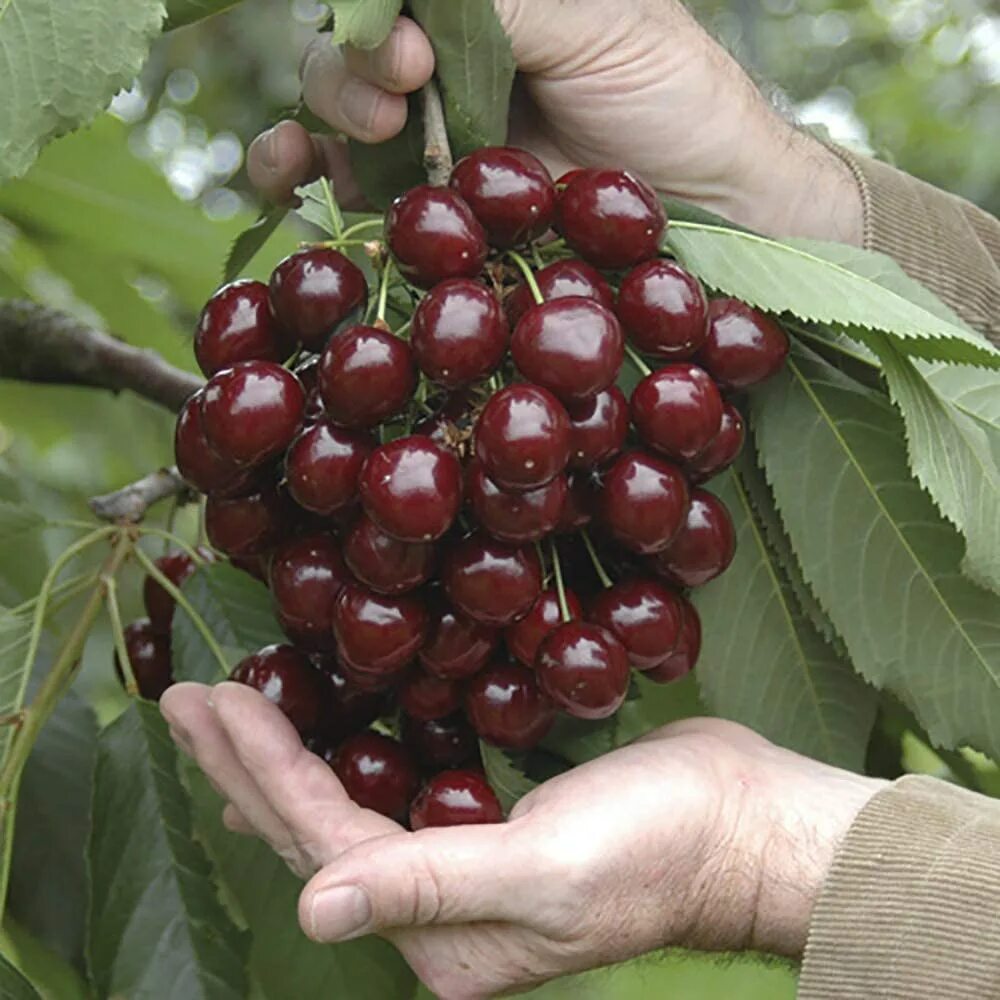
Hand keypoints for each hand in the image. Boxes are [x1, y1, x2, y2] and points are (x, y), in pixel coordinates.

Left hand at [161, 681, 881, 998]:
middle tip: (186, 697)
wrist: (737, 823)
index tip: (208, 699)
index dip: (258, 769)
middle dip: (245, 762)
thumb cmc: (655, 847)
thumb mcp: (546, 874)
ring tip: (229, 722)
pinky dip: (344, 767)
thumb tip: (310, 914)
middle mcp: (438, 914)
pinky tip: (321, 753)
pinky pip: (392, 795)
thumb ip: (430, 888)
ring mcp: (461, 869)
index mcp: (441, 936)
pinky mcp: (487, 825)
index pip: (322, 841)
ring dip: (283, 761)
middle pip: (314, 829)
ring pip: (344, 809)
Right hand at [247, 1, 862, 244]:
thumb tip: (404, 4)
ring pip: (333, 119)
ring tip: (358, 133)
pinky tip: (291, 176)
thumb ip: (496, 4)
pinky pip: (347, 197)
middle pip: (349, 56)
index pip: (388, 5)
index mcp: (478, 20)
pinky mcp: (433, 220)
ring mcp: (429, 150)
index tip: (407, 47)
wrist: (708, 215)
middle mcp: (441, 76)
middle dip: (351, 69)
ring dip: (316, 115)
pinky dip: (300, 183)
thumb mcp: (593, 21)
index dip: (373, 19)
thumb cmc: (671, 101)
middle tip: (401, 87)